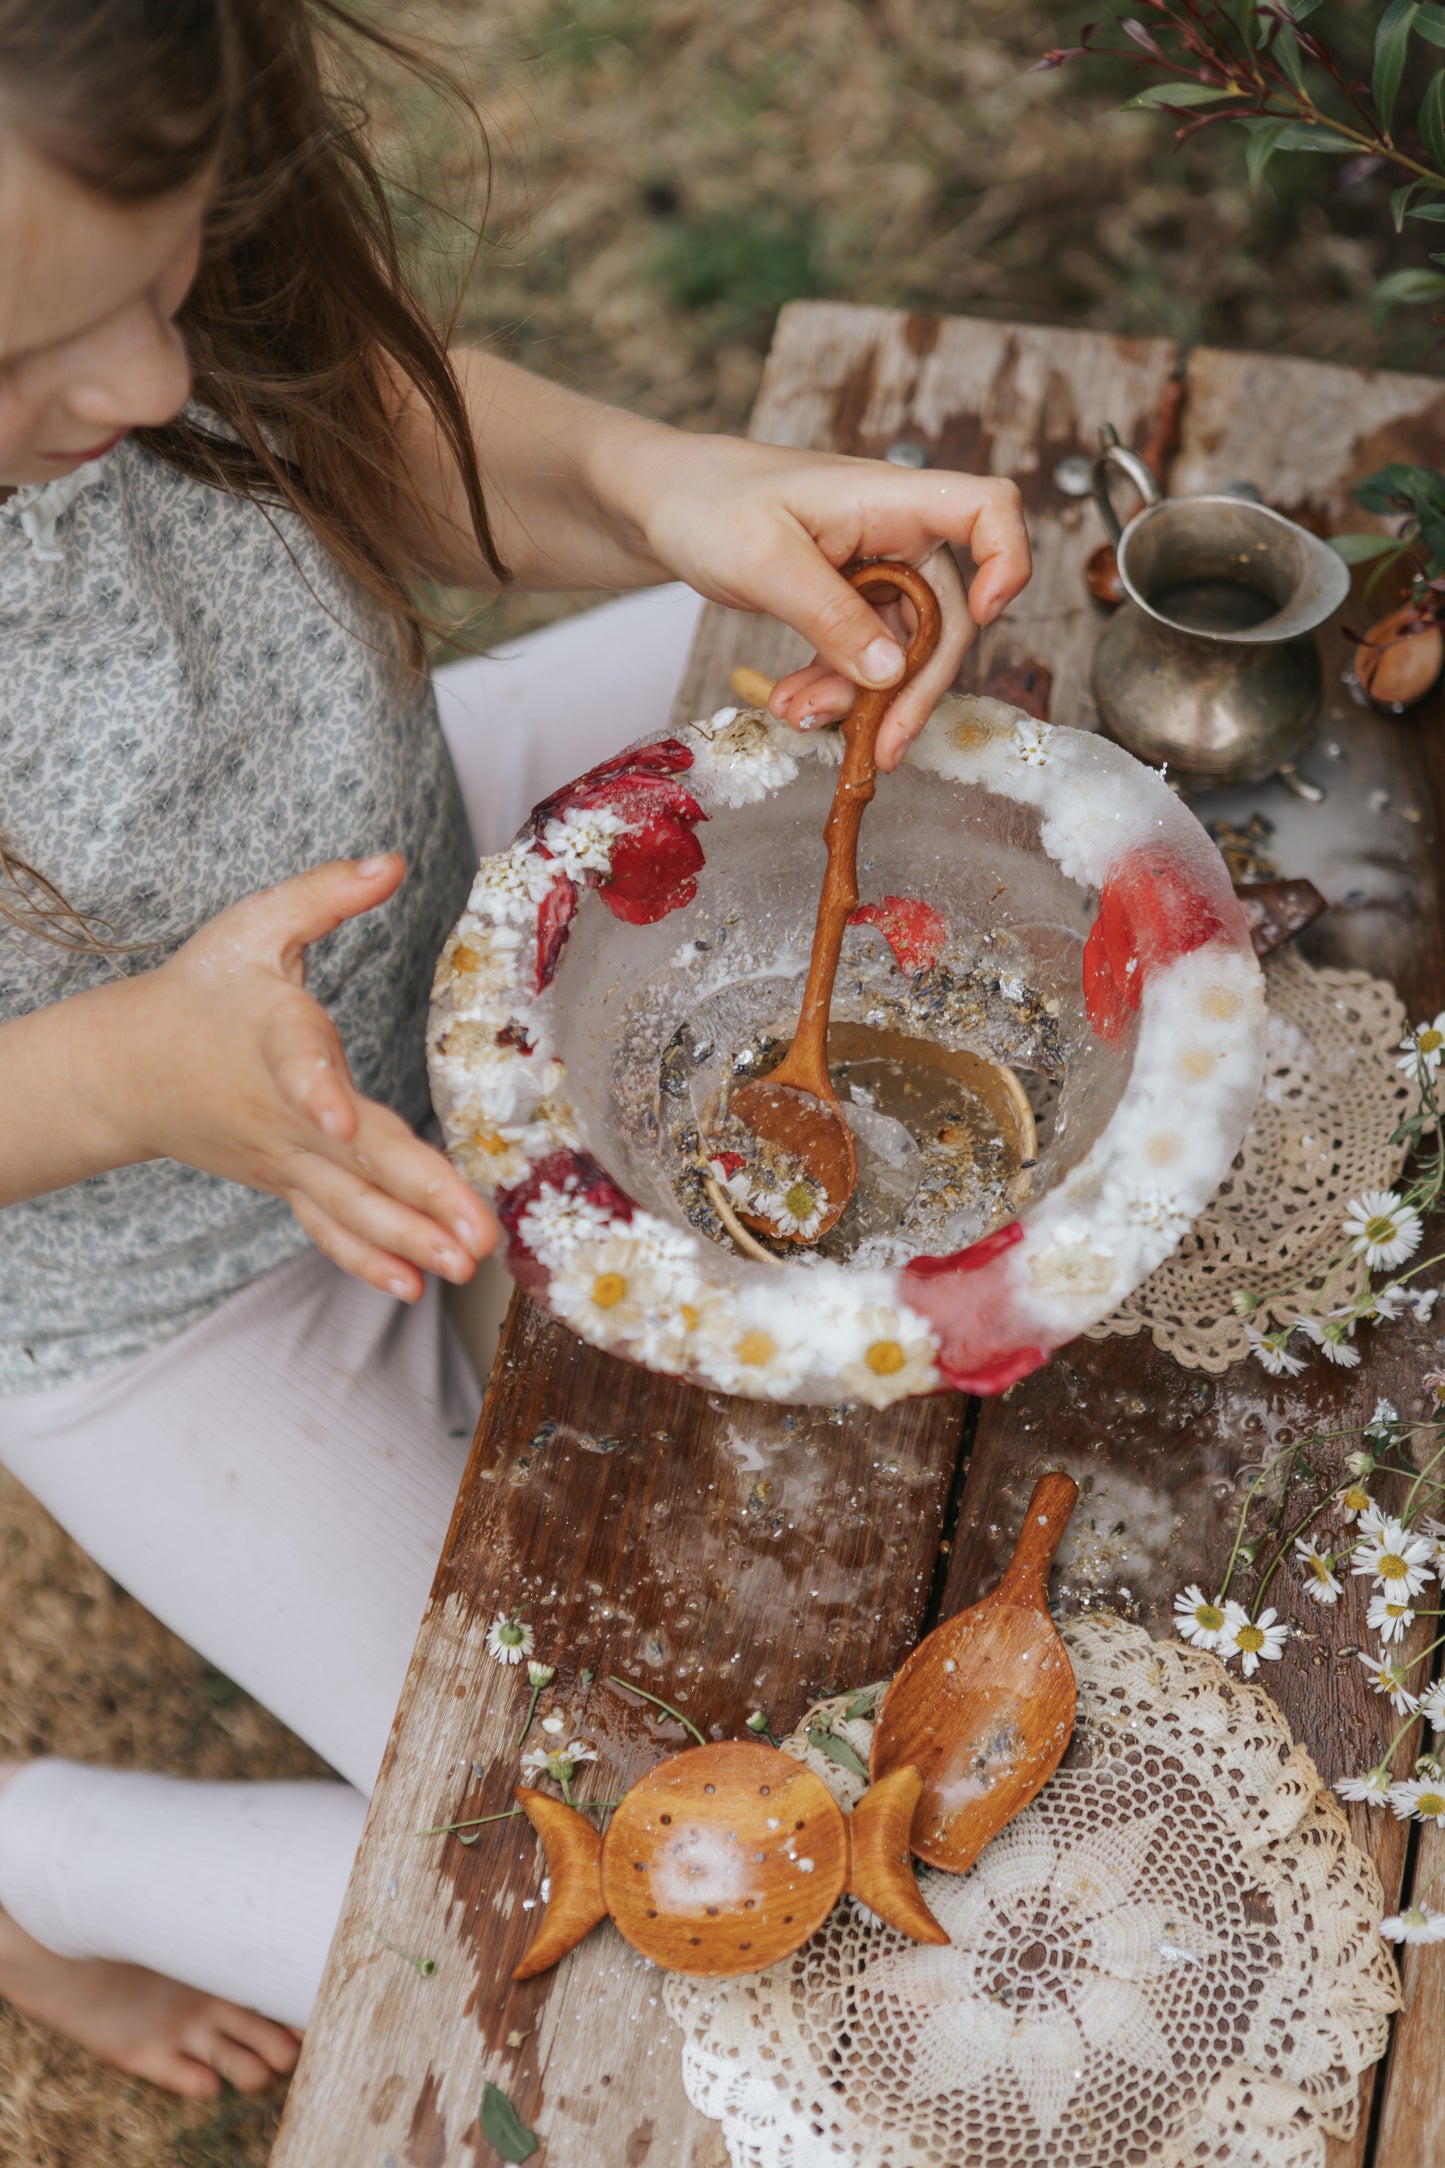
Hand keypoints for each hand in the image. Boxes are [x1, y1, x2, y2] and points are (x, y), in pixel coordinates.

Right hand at [119, 856, 494, 1300]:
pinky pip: (330, 1229)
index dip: (319, 1091)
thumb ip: (325, 894)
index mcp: (276, 1039)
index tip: (341, 1120)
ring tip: (465, 1267)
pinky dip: (370, 1260)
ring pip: (351, 1207)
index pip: (300, 1065)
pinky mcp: (287, 1183)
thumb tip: (395, 860)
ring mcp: (285, 1159)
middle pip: (358, 1160)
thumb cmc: (202, 988)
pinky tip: (417, 1288)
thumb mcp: (255, 925)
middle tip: (473, 1234)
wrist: (130, 1067)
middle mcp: (284, 1114)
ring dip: (410, 1241)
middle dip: (419, 1199)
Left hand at [629, 435, 1031, 769]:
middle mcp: (896, 534)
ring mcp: (875, 570)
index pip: (987, 509)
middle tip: (879, 746)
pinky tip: (795, 706)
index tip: (987, 617)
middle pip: (949, 614)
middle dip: (914, 686)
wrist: (662, 504)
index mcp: (890, 499)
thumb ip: (831, 616)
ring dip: (861, 697)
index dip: (1007, 560)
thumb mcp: (765, 561)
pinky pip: (863, 655)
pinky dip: (835, 687)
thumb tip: (891, 674)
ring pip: (901, 649)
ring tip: (799, 717)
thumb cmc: (709, 503)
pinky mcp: (847, 600)